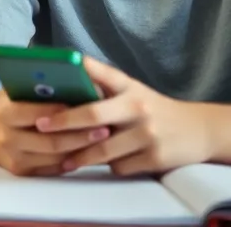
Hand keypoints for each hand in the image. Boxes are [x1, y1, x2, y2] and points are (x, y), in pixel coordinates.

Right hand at [0, 90, 108, 175]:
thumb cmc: (14, 103)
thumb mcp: (19, 88)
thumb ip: (41, 85)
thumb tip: (78, 79)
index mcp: (4, 110)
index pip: (35, 114)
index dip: (62, 113)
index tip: (86, 109)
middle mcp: (6, 136)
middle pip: (50, 142)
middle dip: (80, 135)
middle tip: (105, 128)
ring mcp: (14, 157)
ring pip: (57, 158)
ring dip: (82, 149)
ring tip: (103, 139)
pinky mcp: (23, 172)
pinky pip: (55, 169)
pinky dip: (74, 160)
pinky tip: (89, 150)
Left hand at [36, 57, 211, 174]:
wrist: (195, 129)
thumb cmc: (149, 107)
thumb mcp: (129, 89)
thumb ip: (100, 84)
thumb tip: (59, 81)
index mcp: (128, 86)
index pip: (100, 74)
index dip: (79, 70)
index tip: (51, 74)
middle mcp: (138, 107)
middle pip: (93, 115)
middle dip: (64, 122)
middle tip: (41, 127)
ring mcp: (147, 134)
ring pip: (103, 148)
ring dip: (79, 155)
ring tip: (60, 158)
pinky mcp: (155, 158)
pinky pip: (120, 167)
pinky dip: (106, 167)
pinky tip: (94, 166)